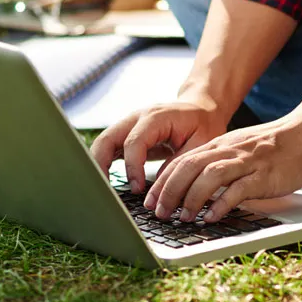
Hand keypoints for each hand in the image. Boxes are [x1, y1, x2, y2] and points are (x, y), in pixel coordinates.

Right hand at [90, 99, 229, 193]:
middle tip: (105, 191)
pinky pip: (109, 149)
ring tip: (103, 191)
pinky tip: (107, 184)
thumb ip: (179, 163)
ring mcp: (129, 125)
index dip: (132, 167)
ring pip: (102, 143)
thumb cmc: (203, 124)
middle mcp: (136, 118)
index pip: (134, 142)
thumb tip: (158, 187)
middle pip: (106, 139)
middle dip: (101, 165)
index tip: (137, 188)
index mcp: (155, 117)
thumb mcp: (201, 142)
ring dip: (98, 166)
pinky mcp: (127, 135)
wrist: (201, 109)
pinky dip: (104, 165)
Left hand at [144, 116, 301, 222]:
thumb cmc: (280, 144)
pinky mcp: (264, 175)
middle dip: (169, 192)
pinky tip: (212, 217)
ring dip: (191, 198)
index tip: (151, 201)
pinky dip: (221, 204)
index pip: (182, 161)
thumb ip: (223, 162)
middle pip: (188, 168)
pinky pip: (238, 190)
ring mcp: (247, 162)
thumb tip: (201, 186)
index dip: (162, 182)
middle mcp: (230, 151)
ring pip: (208, 177)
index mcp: (222, 145)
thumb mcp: (243, 148)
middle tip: (159, 213)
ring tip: (182, 218)